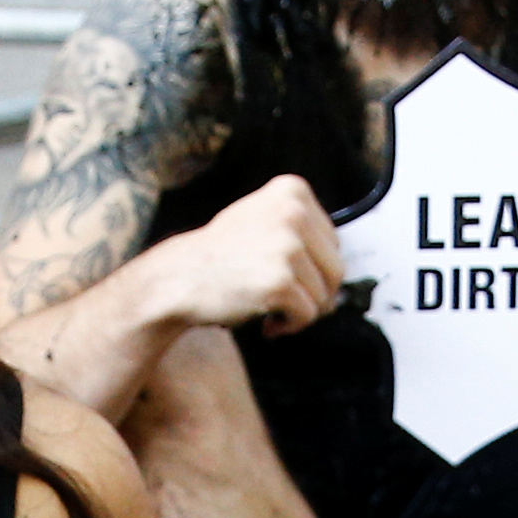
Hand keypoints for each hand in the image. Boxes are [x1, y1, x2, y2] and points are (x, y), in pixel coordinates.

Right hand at [165, 180, 348, 337]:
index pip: (332, 242)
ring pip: (324, 296)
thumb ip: (302, 233)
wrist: (178, 278)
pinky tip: (266, 324)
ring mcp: (288, 247)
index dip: (313, 269)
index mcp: (292, 190)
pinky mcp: (281, 281)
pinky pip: (308, 316)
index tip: (283, 276)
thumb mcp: (261, 219)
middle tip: (283, 302)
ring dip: (300, 312)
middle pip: (336, 270)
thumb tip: (340, 277)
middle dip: (314, 294)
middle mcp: (293, 213)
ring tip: (269, 309)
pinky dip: (290, 327)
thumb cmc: (220, 256)